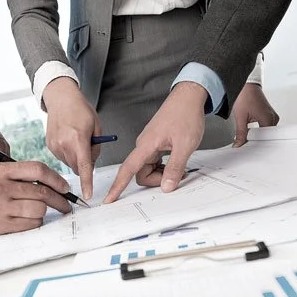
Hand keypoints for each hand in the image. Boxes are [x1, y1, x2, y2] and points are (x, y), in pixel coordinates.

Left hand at [0, 111, 10, 173]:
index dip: (3, 177)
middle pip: (9, 166)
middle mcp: (6, 146)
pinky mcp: (3, 145)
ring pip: (7, 163)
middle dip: (5, 175)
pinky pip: (4, 158)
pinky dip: (1, 165)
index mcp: (0, 146)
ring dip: (3, 171)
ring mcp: (5, 146)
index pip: (7, 167)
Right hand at [0, 161, 72, 236]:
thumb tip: (55, 185)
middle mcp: (2, 187)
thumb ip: (23, 176)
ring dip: (44, 212)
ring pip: (39, 209)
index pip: (38, 170)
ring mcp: (2, 207)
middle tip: (66, 205)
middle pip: (42, 192)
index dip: (57, 179)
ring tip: (40, 211)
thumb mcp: (0, 174)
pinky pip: (31, 224)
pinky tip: (30, 219)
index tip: (65, 188)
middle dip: (60, 200)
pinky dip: (36, 222)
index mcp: (3, 171)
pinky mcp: (2, 224)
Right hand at [43, 77, 101, 199]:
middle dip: (84, 163)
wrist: (61, 98)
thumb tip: (91, 165)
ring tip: (75, 138)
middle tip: (87, 145)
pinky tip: (68, 138)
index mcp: (78, 138)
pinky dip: (68, 152)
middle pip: (77, 167)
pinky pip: (62, 157)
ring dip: (75, 157)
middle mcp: (64, 144)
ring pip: (70, 163)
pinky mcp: (49, 145)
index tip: (87, 195)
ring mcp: (54, 145)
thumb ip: (96, 148)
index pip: (84, 166)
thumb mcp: (96, 126)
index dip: (86, 182)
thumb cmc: (81, 110)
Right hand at [104, 82, 206, 202]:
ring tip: (181, 166)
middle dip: (157, 180)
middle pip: (141, 173)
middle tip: (178, 176)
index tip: (108, 199)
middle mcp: (144, 145)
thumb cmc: (185, 114)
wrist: (188, 97)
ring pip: (149, 168)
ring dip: (163, 173)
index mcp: (146, 145)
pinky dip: (165, 166)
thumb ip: (175, 168)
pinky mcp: (156, 143)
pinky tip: (177, 160)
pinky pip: (155, 161)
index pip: (127, 169)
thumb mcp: (185, 145)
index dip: (117, 186)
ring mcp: (149, 144)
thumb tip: (167, 187)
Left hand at [231, 83, 279, 146]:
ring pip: (267, 131)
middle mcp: (273, 118)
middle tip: (247, 141)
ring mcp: (272, 116)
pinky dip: (259, 129)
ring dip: (258, 134)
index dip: (257, 144)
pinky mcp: (269, 114)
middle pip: (267, 136)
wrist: (246, 85)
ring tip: (249, 134)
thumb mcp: (241, 117)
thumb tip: (238, 144)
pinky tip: (252, 129)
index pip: (267, 139)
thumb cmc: (245, 95)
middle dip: (257, 140)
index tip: (250, 146)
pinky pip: (266, 126)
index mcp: (268, 119)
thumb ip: (241, 133)